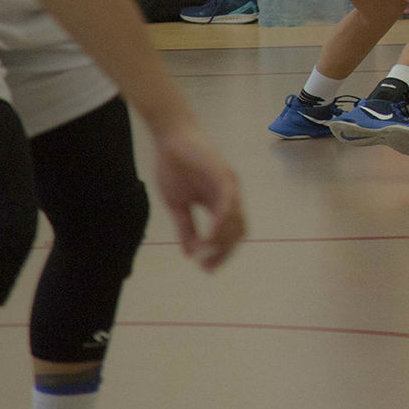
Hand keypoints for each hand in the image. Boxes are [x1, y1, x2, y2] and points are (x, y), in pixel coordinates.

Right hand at [150, 124, 244, 271]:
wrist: (170, 139)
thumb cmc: (174, 167)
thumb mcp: (177, 205)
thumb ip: (185, 228)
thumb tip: (189, 254)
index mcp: (219, 204)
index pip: (229, 235)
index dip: (221, 254)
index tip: (206, 269)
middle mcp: (230, 197)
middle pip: (237, 232)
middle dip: (224, 251)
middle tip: (207, 266)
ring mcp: (229, 186)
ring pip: (236, 220)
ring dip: (223, 240)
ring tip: (205, 252)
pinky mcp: (224, 176)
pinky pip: (228, 203)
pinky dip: (222, 222)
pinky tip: (211, 235)